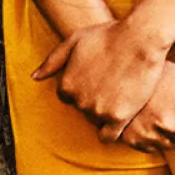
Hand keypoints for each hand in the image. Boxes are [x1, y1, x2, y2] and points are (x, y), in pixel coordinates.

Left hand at [34, 18, 168, 138]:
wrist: (139, 40)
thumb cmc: (107, 36)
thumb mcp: (73, 41)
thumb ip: (53, 61)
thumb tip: (34, 77)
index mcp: (66, 84)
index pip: (67, 96)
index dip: (81, 88)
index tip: (95, 80)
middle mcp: (79, 100)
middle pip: (82, 109)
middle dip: (92, 100)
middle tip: (110, 86)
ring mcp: (98, 111)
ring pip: (96, 121)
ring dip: (104, 114)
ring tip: (119, 97)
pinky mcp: (118, 118)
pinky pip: (109, 137)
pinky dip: (112, 132)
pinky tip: (120, 119)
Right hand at [114, 62, 174, 152]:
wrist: (121, 68)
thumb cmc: (159, 71)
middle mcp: (168, 124)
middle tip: (171, 108)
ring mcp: (149, 134)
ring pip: (170, 144)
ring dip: (167, 133)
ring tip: (156, 111)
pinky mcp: (133, 140)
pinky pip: (152, 147)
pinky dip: (150, 136)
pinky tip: (144, 118)